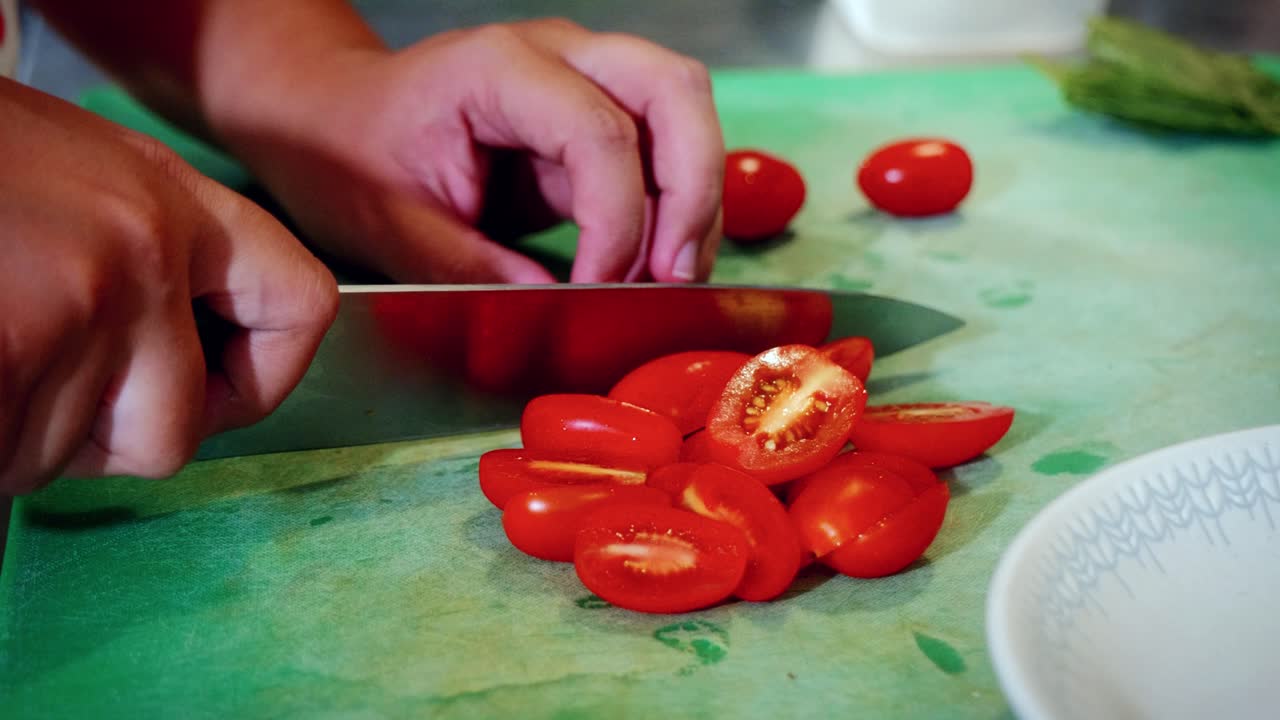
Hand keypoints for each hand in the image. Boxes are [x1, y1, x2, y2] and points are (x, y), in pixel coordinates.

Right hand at [0, 78, 336, 493]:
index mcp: (167, 197)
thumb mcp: (72, 184)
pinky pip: (10, 455)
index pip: (299, 305)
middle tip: (29, 377)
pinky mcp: (18, 338)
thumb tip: (189, 373)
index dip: (260, 377)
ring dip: (12, 430)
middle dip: (97, 439)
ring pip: (67, 456)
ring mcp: (82, 298)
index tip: (210, 391)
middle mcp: (145, 249)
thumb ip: (144, 263)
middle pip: (172, 433)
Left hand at [211, 19, 724, 283]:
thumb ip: (473, 267)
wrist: (332, 116)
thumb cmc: (351, 153)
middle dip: (693, 188)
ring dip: (694, 196)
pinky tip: (651, 260)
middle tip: (673, 273)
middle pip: (674, 91)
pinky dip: (675, 203)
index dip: (616, 222)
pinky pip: (665, 145)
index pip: (599, 134)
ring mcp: (583, 76)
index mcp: (498, 69)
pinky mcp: (593, 114)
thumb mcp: (393, 225)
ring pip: (685, 109)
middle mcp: (557, 55)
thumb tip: (555, 306)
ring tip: (667, 275)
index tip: (598, 289)